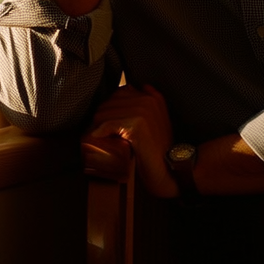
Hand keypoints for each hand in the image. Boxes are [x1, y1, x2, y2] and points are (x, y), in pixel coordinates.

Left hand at [82, 83, 177, 199]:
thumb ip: (141, 106)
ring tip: (99, 136)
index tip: (107, 122)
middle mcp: (149, 100)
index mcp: (153, 96)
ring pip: (105, 112)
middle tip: (100, 132)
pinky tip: (99, 138)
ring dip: (98, 125)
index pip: (120, 92)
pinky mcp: (136, 125)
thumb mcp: (153, 122)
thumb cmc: (156, 150)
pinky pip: (108, 124)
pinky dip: (100, 132)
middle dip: (102, 117)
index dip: (111, 107)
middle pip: (111, 101)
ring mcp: (144, 111)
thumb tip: (122, 95)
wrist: (165, 171)